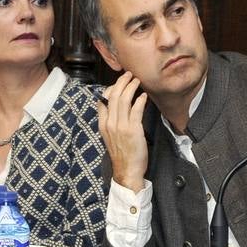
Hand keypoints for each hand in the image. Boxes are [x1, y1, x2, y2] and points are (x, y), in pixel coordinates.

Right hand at [98, 72, 148, 191]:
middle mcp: (110, 124)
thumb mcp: (109, 137)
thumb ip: (109, 121)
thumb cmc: (122, 154)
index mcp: (103, 125)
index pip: (102, 101)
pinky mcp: (133, 130)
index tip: (119, 83)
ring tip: (137, 81)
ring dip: (131, 87)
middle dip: (122, 82)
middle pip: (114, 96)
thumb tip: (110, 106)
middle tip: (129, 75)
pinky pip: (136, 110)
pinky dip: (140, 100)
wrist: (127, 171)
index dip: (111, 88)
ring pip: (124, 100)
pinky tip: (144, 96)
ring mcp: (121, 127)